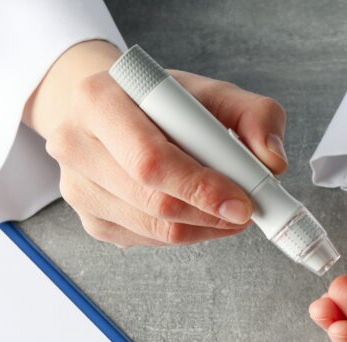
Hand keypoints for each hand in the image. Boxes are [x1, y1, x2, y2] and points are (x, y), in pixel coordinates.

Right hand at [23, 41, 287, 246]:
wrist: (116, 114)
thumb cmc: (163, 104)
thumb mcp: (213, 94)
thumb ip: (255, 116)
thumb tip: (272, 160)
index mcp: (98, 99)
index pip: (149, 159)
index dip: (200, 187)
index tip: (242, 201)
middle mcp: (75, 143)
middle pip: (152, 201)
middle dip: (210, 214)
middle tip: (247, 211)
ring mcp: (78, 187)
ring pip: (153, 229)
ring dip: (204, 228)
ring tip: (231, 212)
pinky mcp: (90, 220)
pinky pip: (148, 241)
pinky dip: (186, 234)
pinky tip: (199, 214)